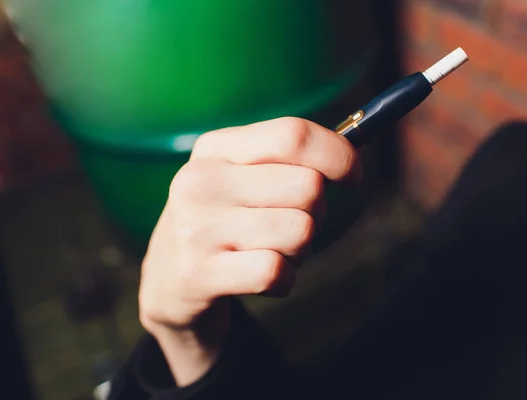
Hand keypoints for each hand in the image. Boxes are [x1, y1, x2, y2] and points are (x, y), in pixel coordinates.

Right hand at [139, 117, 361, 384]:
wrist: (170, 278)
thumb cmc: (226, 220)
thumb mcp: (245, 177)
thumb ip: (293, 159)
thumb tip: (355, 154)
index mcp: (216, 148)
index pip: (293, 135)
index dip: (338, 155)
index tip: (353, 177)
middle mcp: (200, 181)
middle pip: (308, 187)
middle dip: (316, 213)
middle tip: (290, 224)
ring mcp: (195, 228)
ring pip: (300, 232)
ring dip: (300, 250)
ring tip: (271, 250)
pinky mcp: (198, 274)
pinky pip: (277, 272)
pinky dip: (285, 280)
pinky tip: (261, 275)